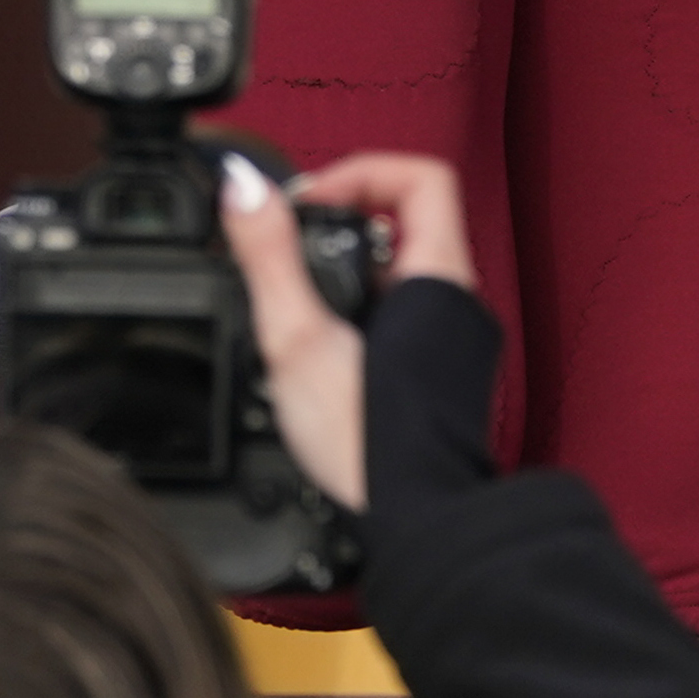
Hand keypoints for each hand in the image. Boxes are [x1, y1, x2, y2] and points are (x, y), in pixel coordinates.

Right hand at [219, 148, 476, 513]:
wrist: (415, 524)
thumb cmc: (371, 445)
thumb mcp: (298, 338)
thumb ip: (269, 257)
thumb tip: (244, 188)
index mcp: (437, 276)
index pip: (419, 177)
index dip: (360, 173)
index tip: (308, 203)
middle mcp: (455, 303)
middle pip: (405, 223)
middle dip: (339, 226)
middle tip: (288, 251)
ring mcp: (450, 343)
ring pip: (399, 276)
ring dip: (343, 277)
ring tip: (295, 307)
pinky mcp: (436, 379)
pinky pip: (399, 321)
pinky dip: (356, 319)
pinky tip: (317, 356)